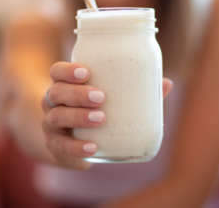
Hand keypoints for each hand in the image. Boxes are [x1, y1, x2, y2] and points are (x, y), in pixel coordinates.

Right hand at [41, 62, 172, 169]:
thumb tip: (166, 83)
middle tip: (101, 97)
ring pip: (56, 116)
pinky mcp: (55, 146)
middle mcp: (54, 103)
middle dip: (77, 93)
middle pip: (56, 92)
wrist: (71, 143)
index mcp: (66, 86)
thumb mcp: (108, 100)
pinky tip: (92, 147)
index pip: (57, 71)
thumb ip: (135, 91)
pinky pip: (60, 146)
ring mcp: (51, 125)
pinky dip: (76, 146)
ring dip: (78, 116)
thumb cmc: (93, 112)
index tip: (86, 72)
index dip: (67, 70)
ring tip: (100, 118)